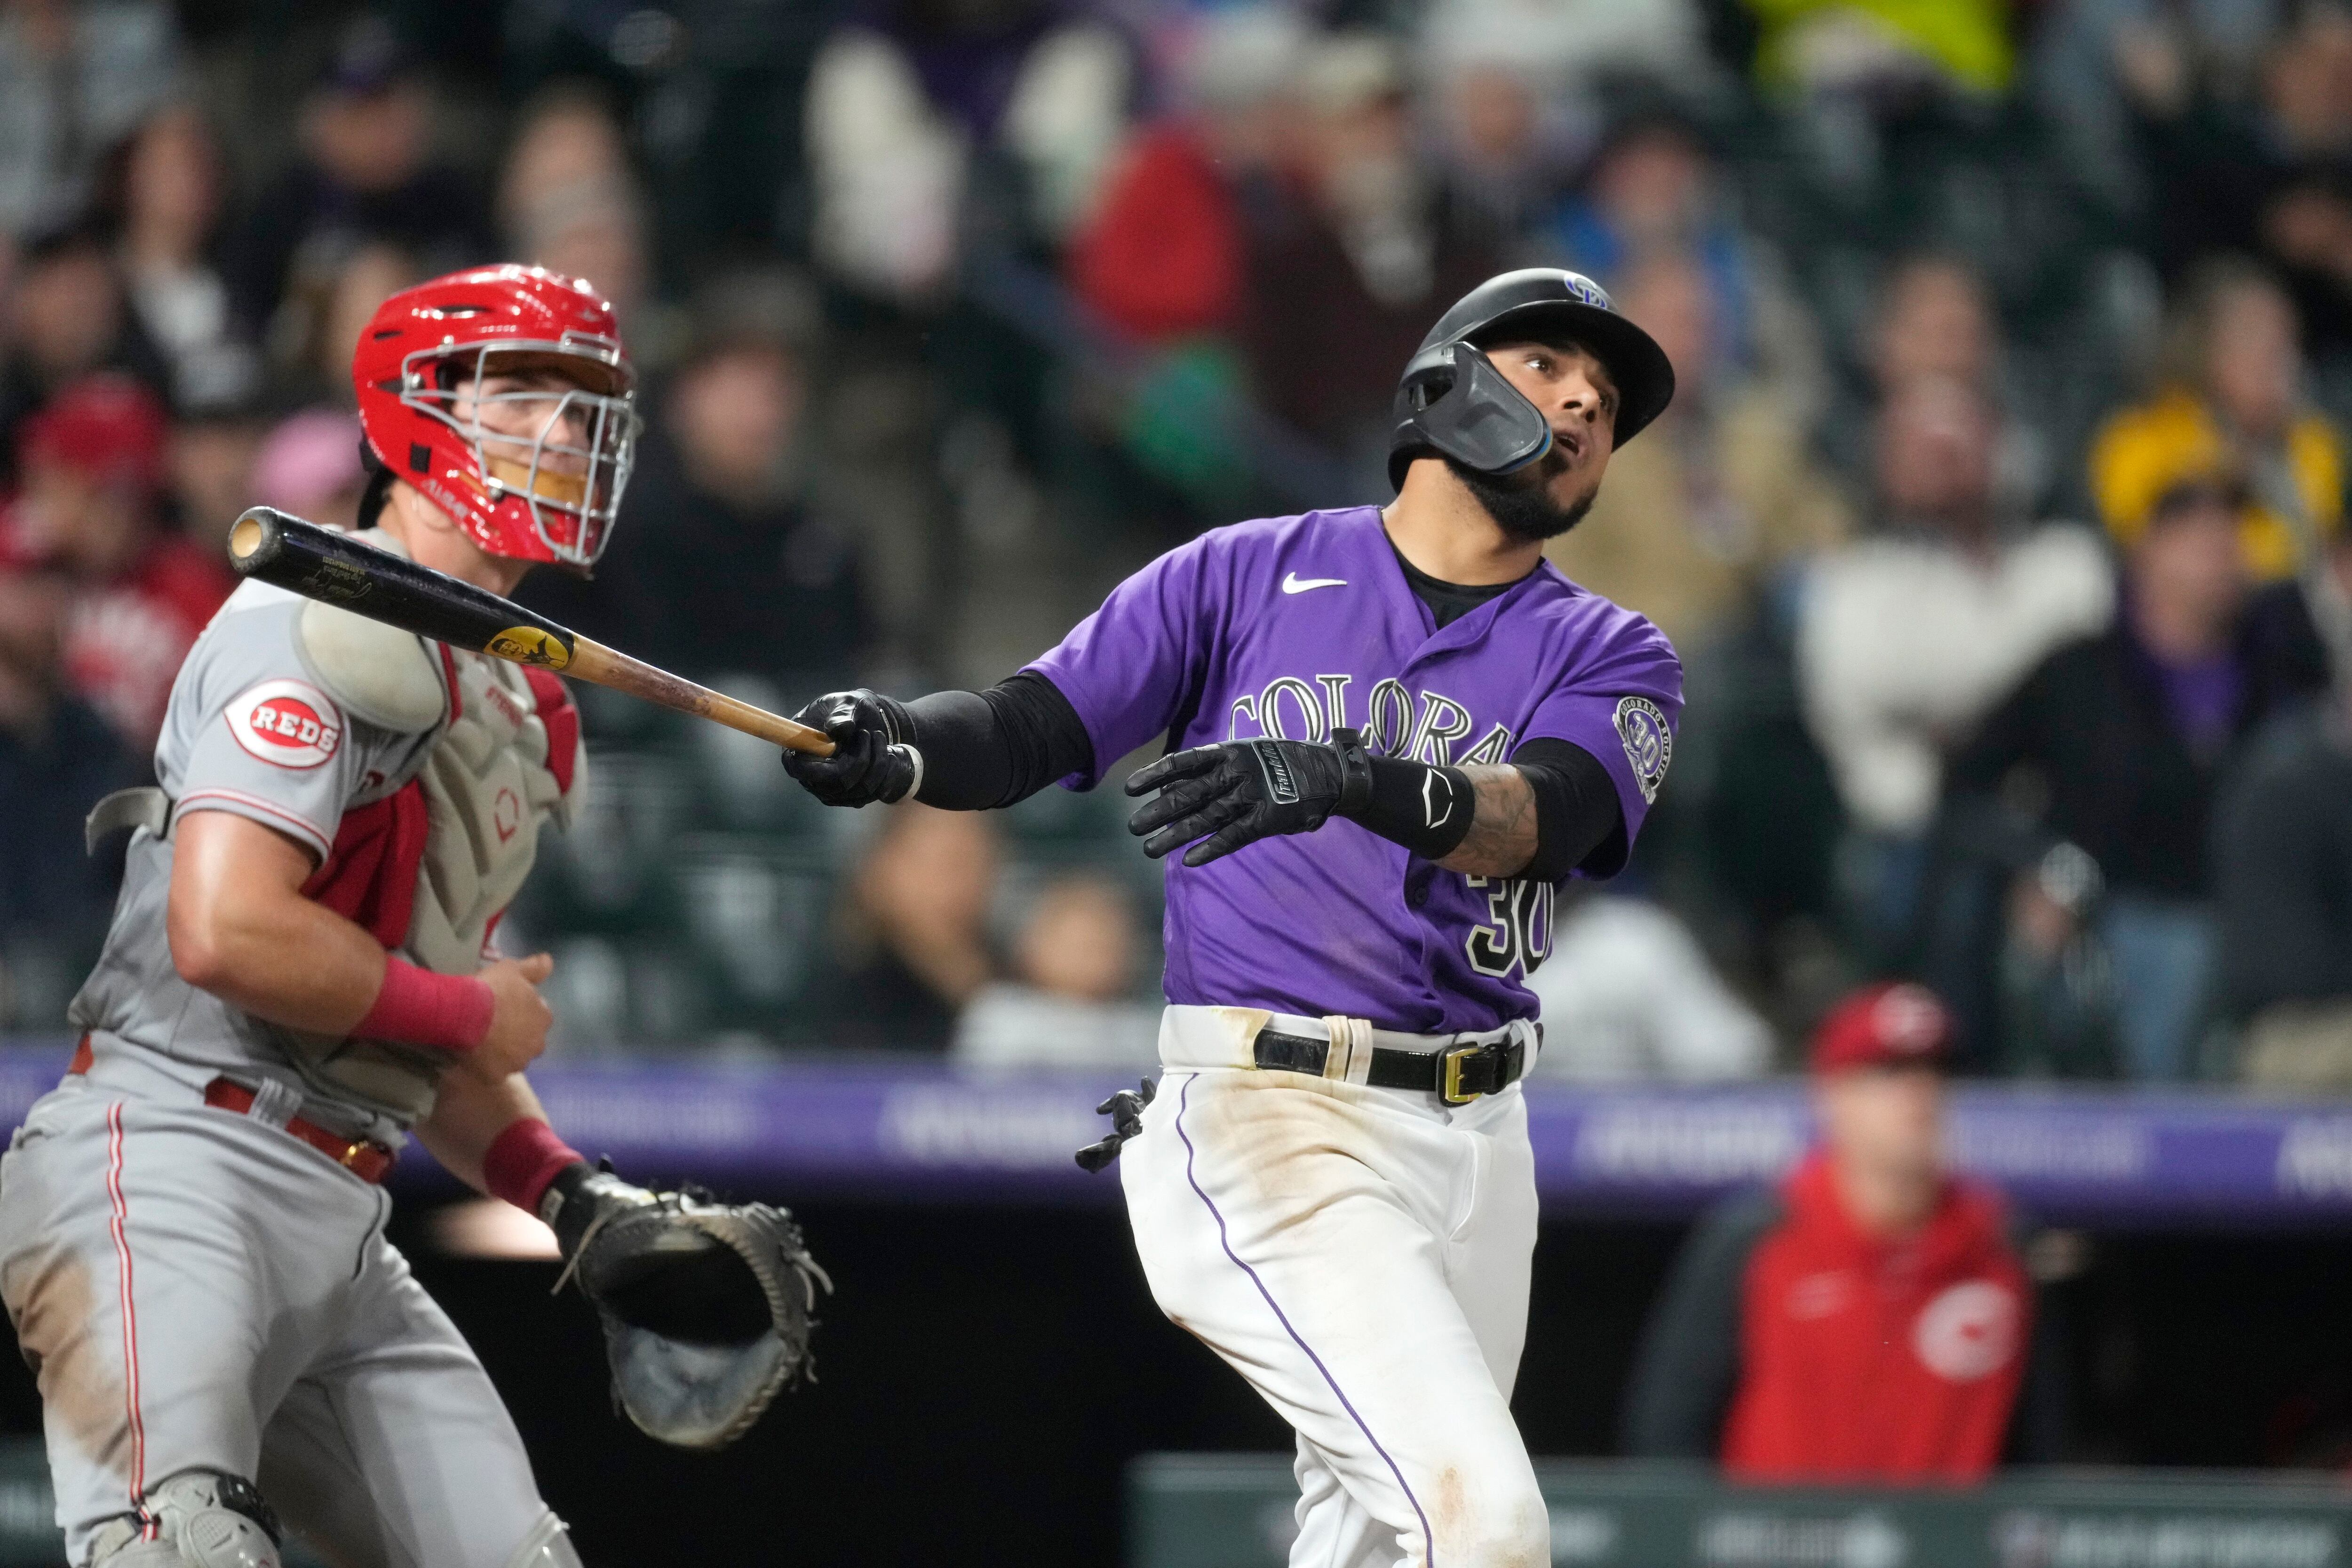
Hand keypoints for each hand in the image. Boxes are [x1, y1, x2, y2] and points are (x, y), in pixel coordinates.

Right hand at [469, 952, 554, 1080]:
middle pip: (528, 1041)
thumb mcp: (512, 969)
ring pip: (512, 1059)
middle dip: (515, 1035)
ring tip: (480, 1042)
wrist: (461, 1013)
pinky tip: (472, 1058)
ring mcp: (517, 1062)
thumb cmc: (489, 989)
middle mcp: (536, 1043)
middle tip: (492, 1026)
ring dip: (502, 1053)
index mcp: (543, 1018)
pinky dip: (485, 1067)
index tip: (504, 1007)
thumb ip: (534, 968)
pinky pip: (492, 1073)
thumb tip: (549, 961)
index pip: (538, 1017)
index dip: (521, 1012)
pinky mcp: (497, 1076)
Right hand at [779, 689, 919, 806]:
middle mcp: (811, 775)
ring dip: (874, 765)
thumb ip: (841, 714)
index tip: (840, 746)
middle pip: (833, 785)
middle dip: (858, 761)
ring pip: (855, 793)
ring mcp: (830, 789)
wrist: (869, 720)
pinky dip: (883, 774)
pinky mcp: (850, 795)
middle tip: (867, 733)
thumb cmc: (850, 709)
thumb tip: (837, 730)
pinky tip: (887, 753)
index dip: (816, 766)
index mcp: (798, 749)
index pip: (796, 768)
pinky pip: (869, 795)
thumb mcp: (846, 702)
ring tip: (878, 737)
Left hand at [1125, 738, 1349, 866]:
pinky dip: (1212, 849)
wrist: (1329, 772)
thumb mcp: (1248, 752)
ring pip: (1205, 819)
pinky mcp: (1267, 819)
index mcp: (1229, 751)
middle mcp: (1236, 772)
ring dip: (1174, 835)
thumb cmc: (1282, 761)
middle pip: (1188, 794)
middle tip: (1133, 827)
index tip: (1129, 788)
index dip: (1154, 775)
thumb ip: (1216, 766)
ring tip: (1150, 849)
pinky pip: (1234, 837)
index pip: (1183, 762)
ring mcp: (1252, 796)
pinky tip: (1190, 861)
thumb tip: (1176, 782)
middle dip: (1157, 812)